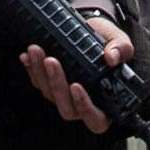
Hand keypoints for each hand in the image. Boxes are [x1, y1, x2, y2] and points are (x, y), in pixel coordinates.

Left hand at [27, 18, 137, 133]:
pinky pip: (38, 83)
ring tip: (37, 50)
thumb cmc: (108, 42)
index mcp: (105, 101)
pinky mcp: (50, 85)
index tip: (76, 86)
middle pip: (67, 108)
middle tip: (52, 61)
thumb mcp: (120, 40)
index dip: (85, 108)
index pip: (96, 119)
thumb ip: (121, 48)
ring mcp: (64, 96)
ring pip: (49, 95)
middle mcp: (83, 103)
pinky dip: (31, 68)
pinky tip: (28, 56)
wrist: (93, 30)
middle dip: (56, 84)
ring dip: (40, 73)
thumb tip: (112, 57)